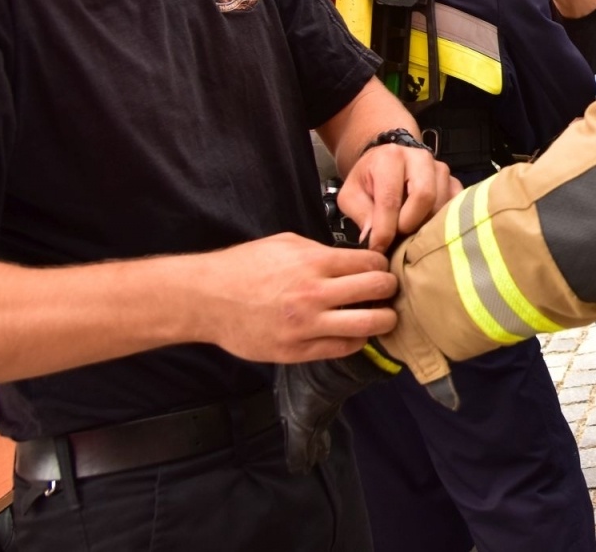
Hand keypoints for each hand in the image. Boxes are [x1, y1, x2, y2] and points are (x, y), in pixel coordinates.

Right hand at [192, 233, 398, 362]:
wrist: (206, 298)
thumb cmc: (244, 266)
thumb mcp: (286, 244)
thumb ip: (322, 252)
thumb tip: (353, 260)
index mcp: (313, 262)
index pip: (371, 263)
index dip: (383, 265)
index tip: (383, 269)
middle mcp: (313, 294)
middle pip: (377, 290)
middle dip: (390, 289)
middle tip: (389, 291)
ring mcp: (306, 326)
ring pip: (368, 325)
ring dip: (383, 319)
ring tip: (383, 316)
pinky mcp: (297, 351)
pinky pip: (343, 348)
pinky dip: (357, 341)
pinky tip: (357, 333)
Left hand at [337, 144, 457, 252]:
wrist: (387, 160)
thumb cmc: (368, 179)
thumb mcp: (351, 195)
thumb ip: (361, 215)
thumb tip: (374, 242)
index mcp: (390, 158)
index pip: (391, 198)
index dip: (385, 228)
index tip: (379, 247)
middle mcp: (420, 158)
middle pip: (425, 196)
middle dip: (410, 224)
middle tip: (397, 237)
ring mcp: (441, 169)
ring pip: (442, 204)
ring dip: (426, 225)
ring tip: (410, 233)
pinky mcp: (454, 181)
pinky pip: (456, 205)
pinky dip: (444, 221)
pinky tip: (427, 227)